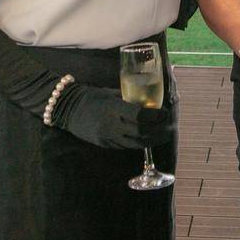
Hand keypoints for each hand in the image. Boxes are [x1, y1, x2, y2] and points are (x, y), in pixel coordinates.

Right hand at [55, 84, 173, 149]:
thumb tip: (149, 101)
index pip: (140, 116)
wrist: (68, 109)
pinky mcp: (105, 145)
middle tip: (170, 126)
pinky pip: (127, 146)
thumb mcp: (111, 93)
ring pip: (136, 143)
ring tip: (165, 135)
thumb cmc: (92, 96)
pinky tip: (148, 139)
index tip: (166, 113)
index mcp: (113, 108)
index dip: (156, 116)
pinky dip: (140, 143)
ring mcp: (108, 137)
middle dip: (159, 131)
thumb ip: (129, 99)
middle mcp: (111, 125)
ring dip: (153, 140)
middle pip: (141, 132)